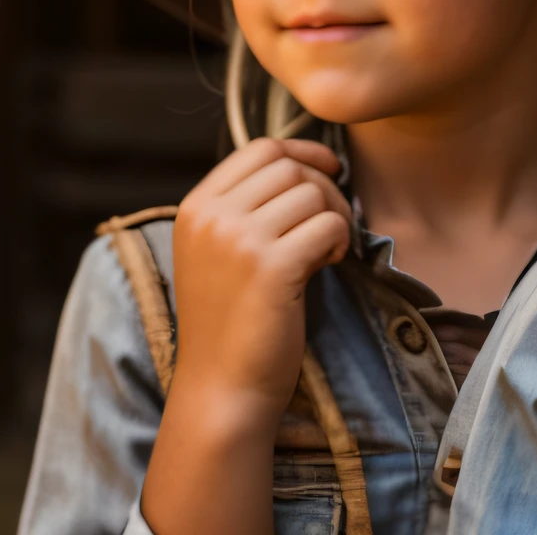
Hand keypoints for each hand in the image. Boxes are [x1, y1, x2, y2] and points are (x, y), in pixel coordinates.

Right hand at [169, 138, 350, 424]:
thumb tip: (307, 163)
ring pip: (313, 194)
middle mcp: (211, 217)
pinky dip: (340, 241)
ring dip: (335, 218)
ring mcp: (237, 240)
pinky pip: (328, 226)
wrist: (222, 388)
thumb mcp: (221, 252)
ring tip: (325, 252)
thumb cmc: (232, 321)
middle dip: (325, 189)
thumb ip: (248, 207)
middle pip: (290, 166)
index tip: (330, 170)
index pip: (259, 148)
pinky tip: (326, 266)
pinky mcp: (270, 267)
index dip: (303, 152)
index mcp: (195, 207)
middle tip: (331, 227)